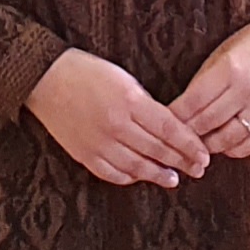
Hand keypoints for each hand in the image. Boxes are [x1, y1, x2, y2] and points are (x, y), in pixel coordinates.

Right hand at [27, 49, 211, 187]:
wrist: (45, 78)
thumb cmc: (86, 71)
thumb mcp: (124, 78)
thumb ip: (146, 103)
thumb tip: (169, 127)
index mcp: (130, 101)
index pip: (169, 130)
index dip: (190, 145)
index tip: (204, 155)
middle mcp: (116, 125)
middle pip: (157, 150)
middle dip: (182, 162)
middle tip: (198, 169)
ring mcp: (98, 142)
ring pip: (136, 166)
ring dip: (158, 174)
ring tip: (174, 178)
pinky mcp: (83, 154)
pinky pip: (111, 173)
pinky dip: (129, 177)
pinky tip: (140, 176)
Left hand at [169, 20, 249, 158]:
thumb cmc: (248, 46)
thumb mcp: (220, 55)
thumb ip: (202, 83)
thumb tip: (180, 112)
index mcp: (230, 69)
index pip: (194, 101)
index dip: (175, 115)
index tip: (163, 122)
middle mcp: (247, 91)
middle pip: (208, 123)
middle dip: (186, 133)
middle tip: (173, 139)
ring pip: (227, 139)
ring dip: (207, 146)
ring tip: (195, 145)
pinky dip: (232, 150)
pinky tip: (221, 146)